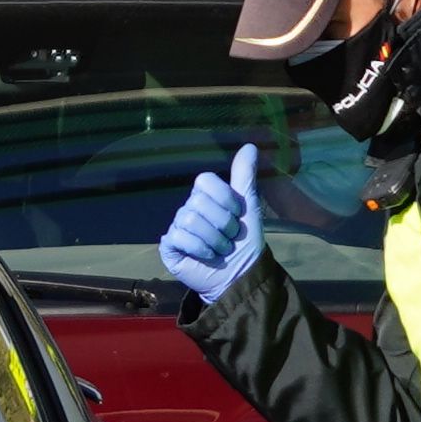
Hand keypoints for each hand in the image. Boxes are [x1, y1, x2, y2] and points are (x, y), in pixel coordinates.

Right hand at [157, 144, 265, 303]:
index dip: (224, 198)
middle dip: (222, 223)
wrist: (240, 275)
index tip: (237, 214)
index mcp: (205, 197)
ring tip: (221, 249)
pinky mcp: (170, 246)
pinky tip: (207, 256)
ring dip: (214, 239)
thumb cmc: (245, 242)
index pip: (204, 181)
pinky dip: (200, 248)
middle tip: (230, 237)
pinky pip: (179, 237)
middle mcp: (189, 209)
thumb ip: (245, 176)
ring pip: (190, 220)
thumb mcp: (248, 206)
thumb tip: (250, 146)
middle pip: (199, 202)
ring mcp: (178, 227)